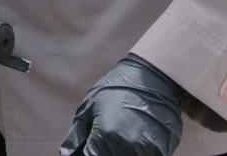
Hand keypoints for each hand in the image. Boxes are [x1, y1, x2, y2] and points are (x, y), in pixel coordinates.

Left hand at [60, 55, 183, 155]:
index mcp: (104, 135)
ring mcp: (146, 151)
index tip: (86, 148)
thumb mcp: (89, 107)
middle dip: (100, 152)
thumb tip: (65, 154)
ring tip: (117, 133)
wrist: (153, 77)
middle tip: (100, 139)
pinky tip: (132, 136)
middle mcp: (126, 147)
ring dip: (117, 151)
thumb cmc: (116, 88)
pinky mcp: (161, 151)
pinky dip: (134, 151)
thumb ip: (76, 136)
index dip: (85, 155)